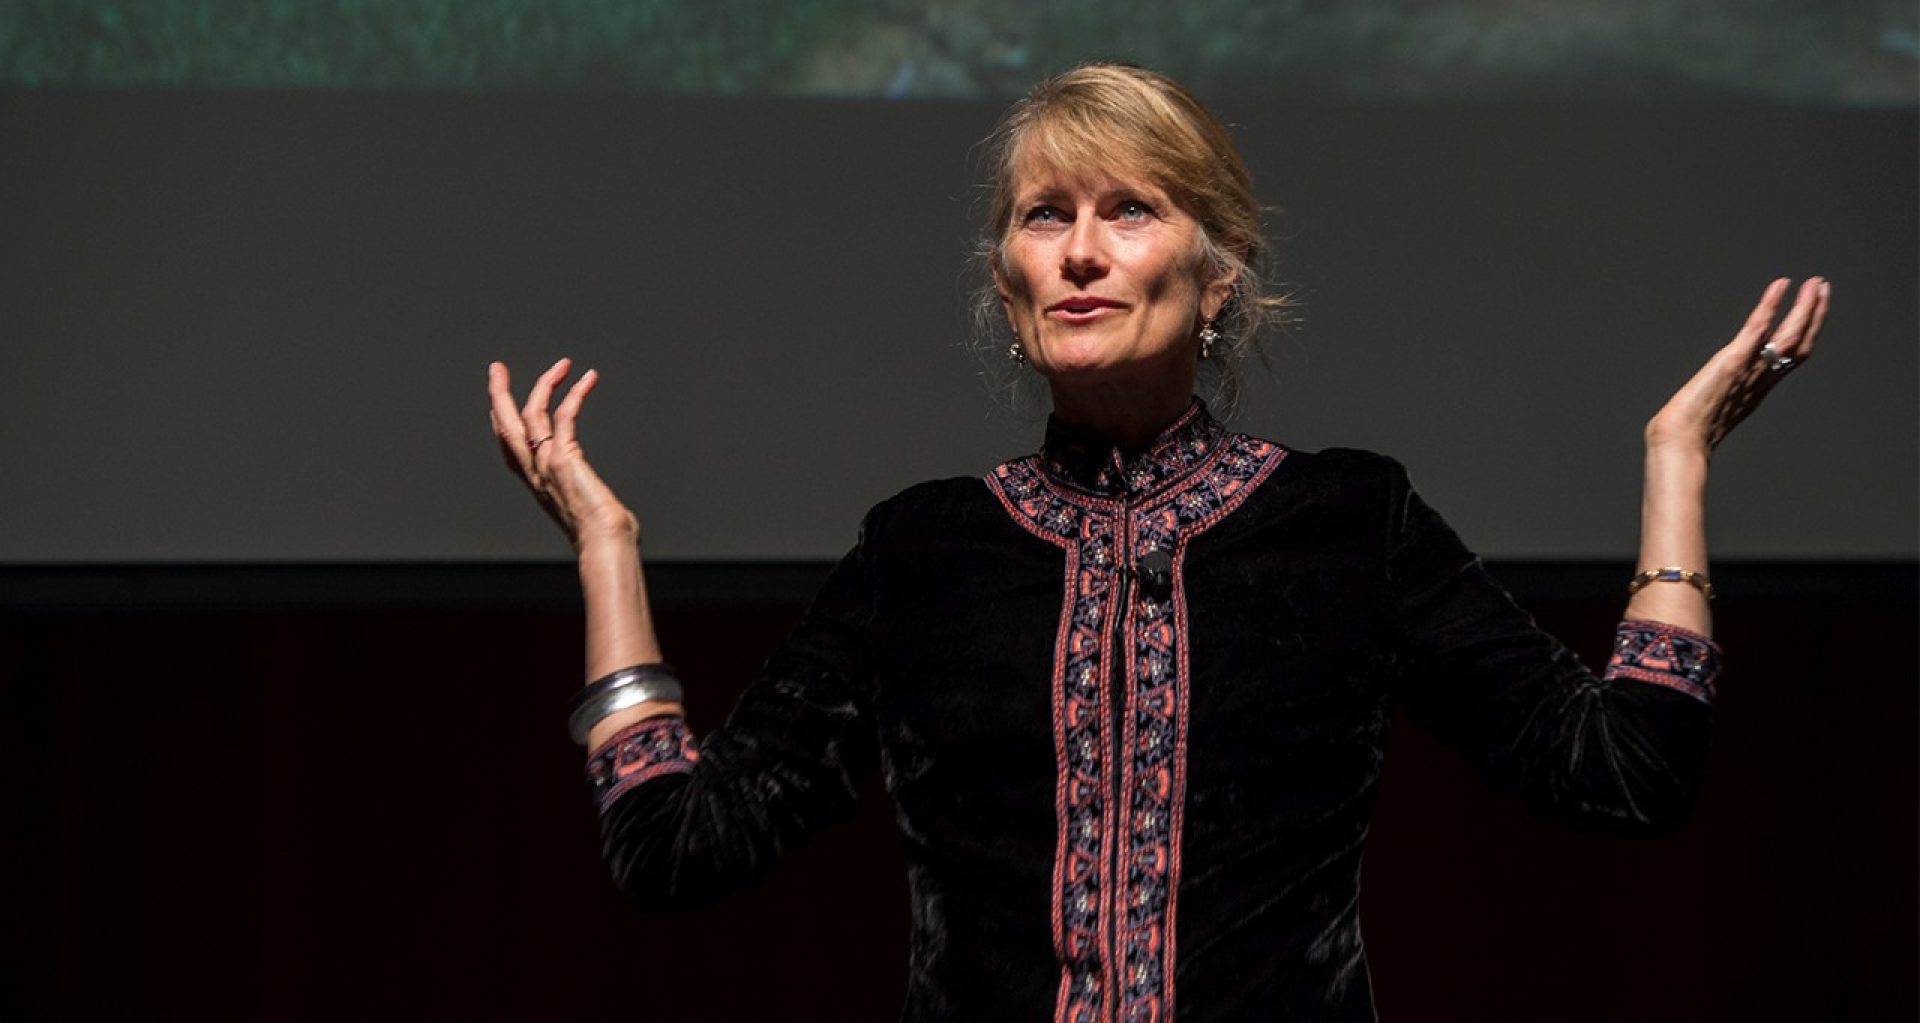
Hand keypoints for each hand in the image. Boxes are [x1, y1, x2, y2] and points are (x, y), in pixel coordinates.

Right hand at [487, 358, 637, 549]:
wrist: (604, 544)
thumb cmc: (605, 535)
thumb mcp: (591, 514)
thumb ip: (593, 506)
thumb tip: (616, 516)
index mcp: (538, 485)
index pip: (511, 448)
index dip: (502, 422)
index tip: (500, 403)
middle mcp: (536, 473)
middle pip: (506, 426)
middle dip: (500, 395)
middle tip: (497, 369)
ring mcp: (546, 464)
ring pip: (529, 415)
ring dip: (544, 384)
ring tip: (561, 365)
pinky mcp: (563, 458)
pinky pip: (563, 416)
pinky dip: (575, 394)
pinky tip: (588, 379)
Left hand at [1646, 277, 1828, 455]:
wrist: (1679, 445)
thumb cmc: (1688, 434)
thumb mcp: (1716, 409)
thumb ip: (1722, 397)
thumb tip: (1716, 391)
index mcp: (1758, 389)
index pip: (1794, 356)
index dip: (1808, 333)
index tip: (1815, 310)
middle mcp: (1760, 379)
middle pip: (1800, 344)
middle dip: (1814, 316)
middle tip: (1823, 288)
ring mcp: (1749, 370)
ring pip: (1788, 335)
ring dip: (1804, 308)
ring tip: (1815, 283)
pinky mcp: (1732, 362)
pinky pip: (1756, 331)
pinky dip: (1769, 306)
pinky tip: (1780, 286)